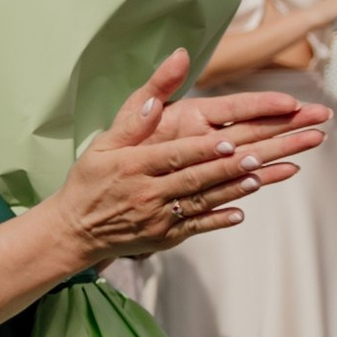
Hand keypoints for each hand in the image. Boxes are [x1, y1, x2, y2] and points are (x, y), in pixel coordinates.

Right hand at [60, 55, 329, 261]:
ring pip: (201, 201)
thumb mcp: (103, 143)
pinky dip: (219, 220)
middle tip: (261, 154)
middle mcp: (147, 193)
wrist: (75, 230)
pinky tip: (241, 213)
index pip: (174, 155)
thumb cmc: (90, 180)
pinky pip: (196, 227)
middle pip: (195, 177)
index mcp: (132, 166)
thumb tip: (155, 99)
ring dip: (232, 189)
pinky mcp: (164, 237)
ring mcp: (157, 218)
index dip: (202, 148)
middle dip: (231, 166)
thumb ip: (134, 119)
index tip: (228, 139)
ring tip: (261, 177)